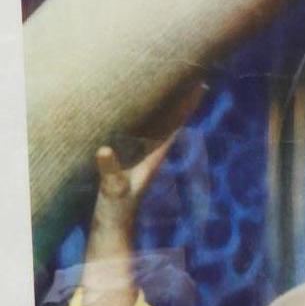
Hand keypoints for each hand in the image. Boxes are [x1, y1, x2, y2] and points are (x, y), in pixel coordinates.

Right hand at [86, 81, 205, 265]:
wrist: (112, 232)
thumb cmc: (115, 211)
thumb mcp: (111, 190)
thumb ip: (110, 171)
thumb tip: (104, 151)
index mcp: (152, 158)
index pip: (173, 125)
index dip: (186, 106)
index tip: (200, 85)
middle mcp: (149, 155)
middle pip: (169, 121)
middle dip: (180, 99)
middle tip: (192, 73)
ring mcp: (140, 159)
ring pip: (157, 126)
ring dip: (165, 106)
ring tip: (172, 83)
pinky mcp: (128, 163)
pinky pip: (141, 134)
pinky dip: (145, 119)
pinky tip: (143, 110)